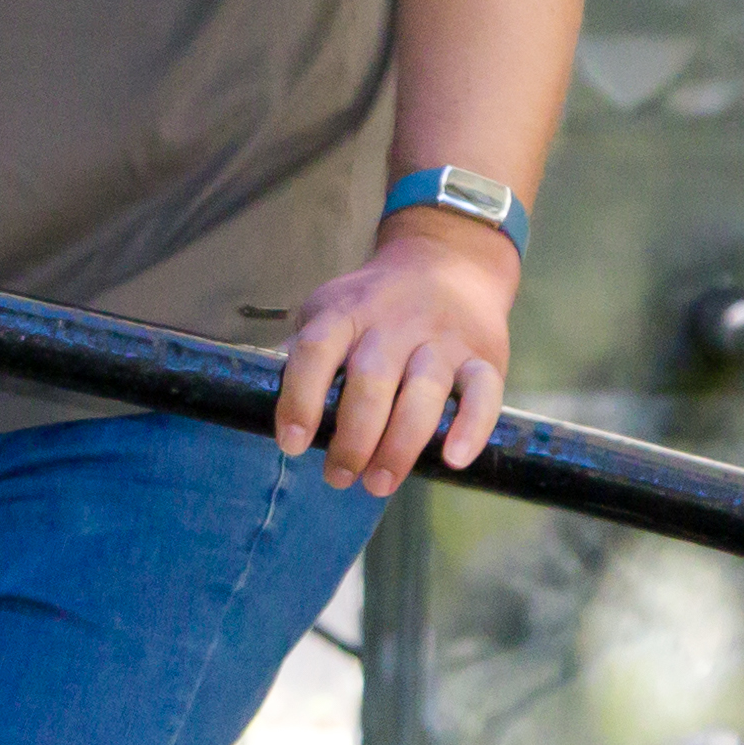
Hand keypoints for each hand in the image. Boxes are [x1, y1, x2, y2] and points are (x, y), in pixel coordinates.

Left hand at [275, 208, 516, 491]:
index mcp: (346, 313)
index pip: (316, 352)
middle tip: (338, 477)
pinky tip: (452, 461)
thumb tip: (259, 400)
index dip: (299, 400)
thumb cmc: (372, 304)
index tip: (292, 445)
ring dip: (399, 445)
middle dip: (352, 438)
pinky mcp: (485, 356)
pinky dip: (470, 428)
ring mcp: (442, 340)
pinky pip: (483, 394)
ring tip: (378, 483)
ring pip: (423, 392)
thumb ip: (304, 351)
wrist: (447, 261)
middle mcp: (394, 324)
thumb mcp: (329, 310)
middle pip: (370, 382)